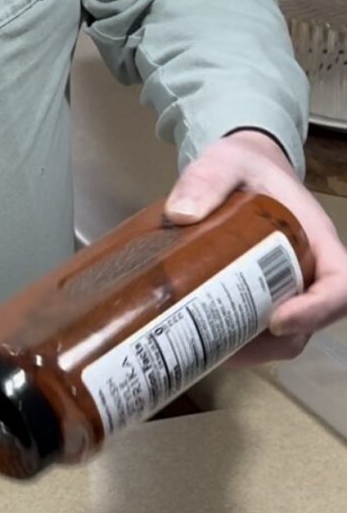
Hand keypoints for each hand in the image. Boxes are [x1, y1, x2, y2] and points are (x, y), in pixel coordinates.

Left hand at [165, 128, 346, 364]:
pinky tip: (198, 342)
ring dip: (249, 351)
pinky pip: (258, 333)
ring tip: (207, 348)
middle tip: (224, 345)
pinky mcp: (260, 299)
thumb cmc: (245, 166)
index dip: (317, 310)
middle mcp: (308, 272)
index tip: (276, 320)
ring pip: (282, 337)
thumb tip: (181, 214)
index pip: (340, 285)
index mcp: (316, 240)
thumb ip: (207, 178)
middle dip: (270, 344)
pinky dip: (233, 345)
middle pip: (308, 324)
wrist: (238, 171)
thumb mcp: (227, 161)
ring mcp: (286, 290)